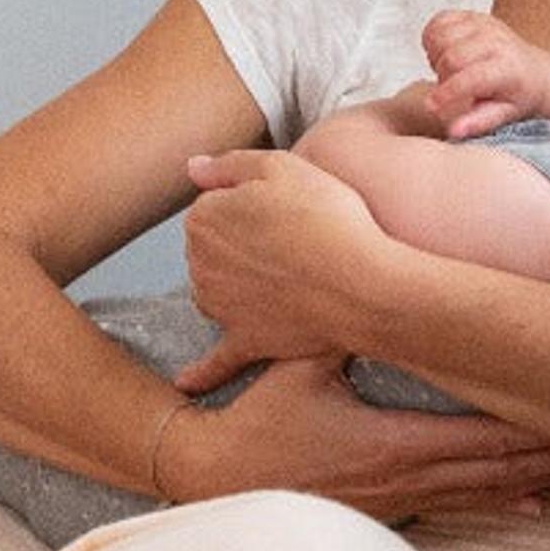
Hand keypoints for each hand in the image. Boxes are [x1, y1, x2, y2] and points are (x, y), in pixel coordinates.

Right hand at [162, 352, 549, 520]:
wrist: (217, 480)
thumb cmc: (257, 419)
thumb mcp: (301, 363)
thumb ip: (345, 329)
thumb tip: (381, 282)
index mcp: (394, 443)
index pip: (484, 435)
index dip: (538, 425)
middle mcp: (409, 480)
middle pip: (502, 468)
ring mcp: (403, 501)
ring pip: (488, 492)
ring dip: (543, 478)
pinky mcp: (393, 511)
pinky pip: (460, 508)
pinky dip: (503, 503)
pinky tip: (536, 505)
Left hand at [181, 145, 401, 370]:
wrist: (361, 284)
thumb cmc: (327, 220)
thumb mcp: (281, 166)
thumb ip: (229, 164)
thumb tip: (192, 168)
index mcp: (204, 218)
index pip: (215, 206)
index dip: (252, 204)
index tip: (284, 209)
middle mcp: (200, 266)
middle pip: (216, 249)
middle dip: (244, 245)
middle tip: (294, 240)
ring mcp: (221, 307)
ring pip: (221, 291)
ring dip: (240, 287)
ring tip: (290, 277)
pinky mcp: (247, 340)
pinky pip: (219, 360)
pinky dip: (203, 374)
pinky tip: (187, 385)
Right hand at [420, 9, 549, 138]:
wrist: (536, 73)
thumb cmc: (519, 96)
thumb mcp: (504, 115)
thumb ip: (478, 122)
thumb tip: (454, 131)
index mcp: (507, 68)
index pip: (469, 78)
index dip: (446, 93)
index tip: (432, 107)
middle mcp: (497, 42)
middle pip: (450, 56)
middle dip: (442, 76)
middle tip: (450, 88)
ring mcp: (485, 25)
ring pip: (441, 36)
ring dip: (436, 56)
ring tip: (450, 71)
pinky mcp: (473, 16)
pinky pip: (440, 21)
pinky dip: (434, 37)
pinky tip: (445, 53)